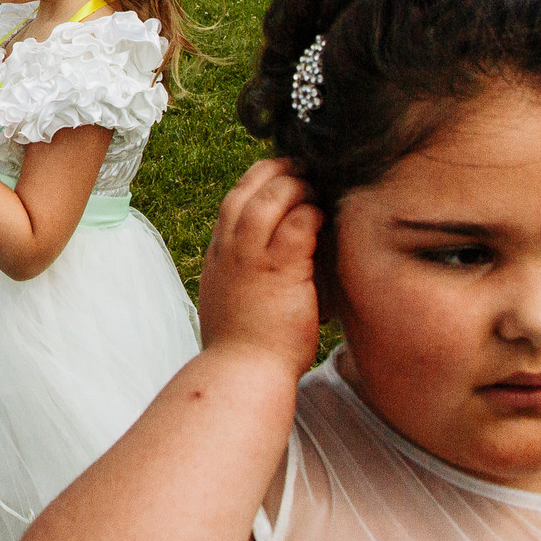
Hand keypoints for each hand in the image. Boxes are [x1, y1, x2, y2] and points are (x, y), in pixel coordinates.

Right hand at [197, 160, 323, 377]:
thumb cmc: (244, 348)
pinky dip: (311, 213)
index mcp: (217, 256)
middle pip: (246, 189)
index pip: (233, 203)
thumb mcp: (231, 300)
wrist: (243, 373)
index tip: (277, 178)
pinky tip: (323, 216)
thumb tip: (264, 265)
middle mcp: (229, 250)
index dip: (256, 183)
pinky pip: (298, 224)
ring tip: (314, 186)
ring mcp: (251, 257)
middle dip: (274, 170)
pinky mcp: (280, 269)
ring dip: (294, 185)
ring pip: (269, 197)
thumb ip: (243, 275)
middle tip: (300, 167)